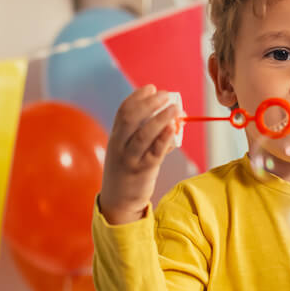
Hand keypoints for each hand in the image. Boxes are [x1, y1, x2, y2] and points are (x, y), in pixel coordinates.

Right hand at [99, 85, 180, 223]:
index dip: (137, 97)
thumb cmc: (128, 173)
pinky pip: (154, 152)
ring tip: (174, 108)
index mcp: (115, 137)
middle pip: (131, 117)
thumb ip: (148, 137)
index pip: (123, 111)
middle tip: (164, 94)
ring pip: (143, 133)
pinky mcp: (142, 170)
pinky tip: (172, 128)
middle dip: (148, 103)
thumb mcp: (130, 152)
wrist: (118, 202)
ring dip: (160, 118)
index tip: (151, 88)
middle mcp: (119, 145)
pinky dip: (164, 138)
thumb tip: (173, 123)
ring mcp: (130, 158)